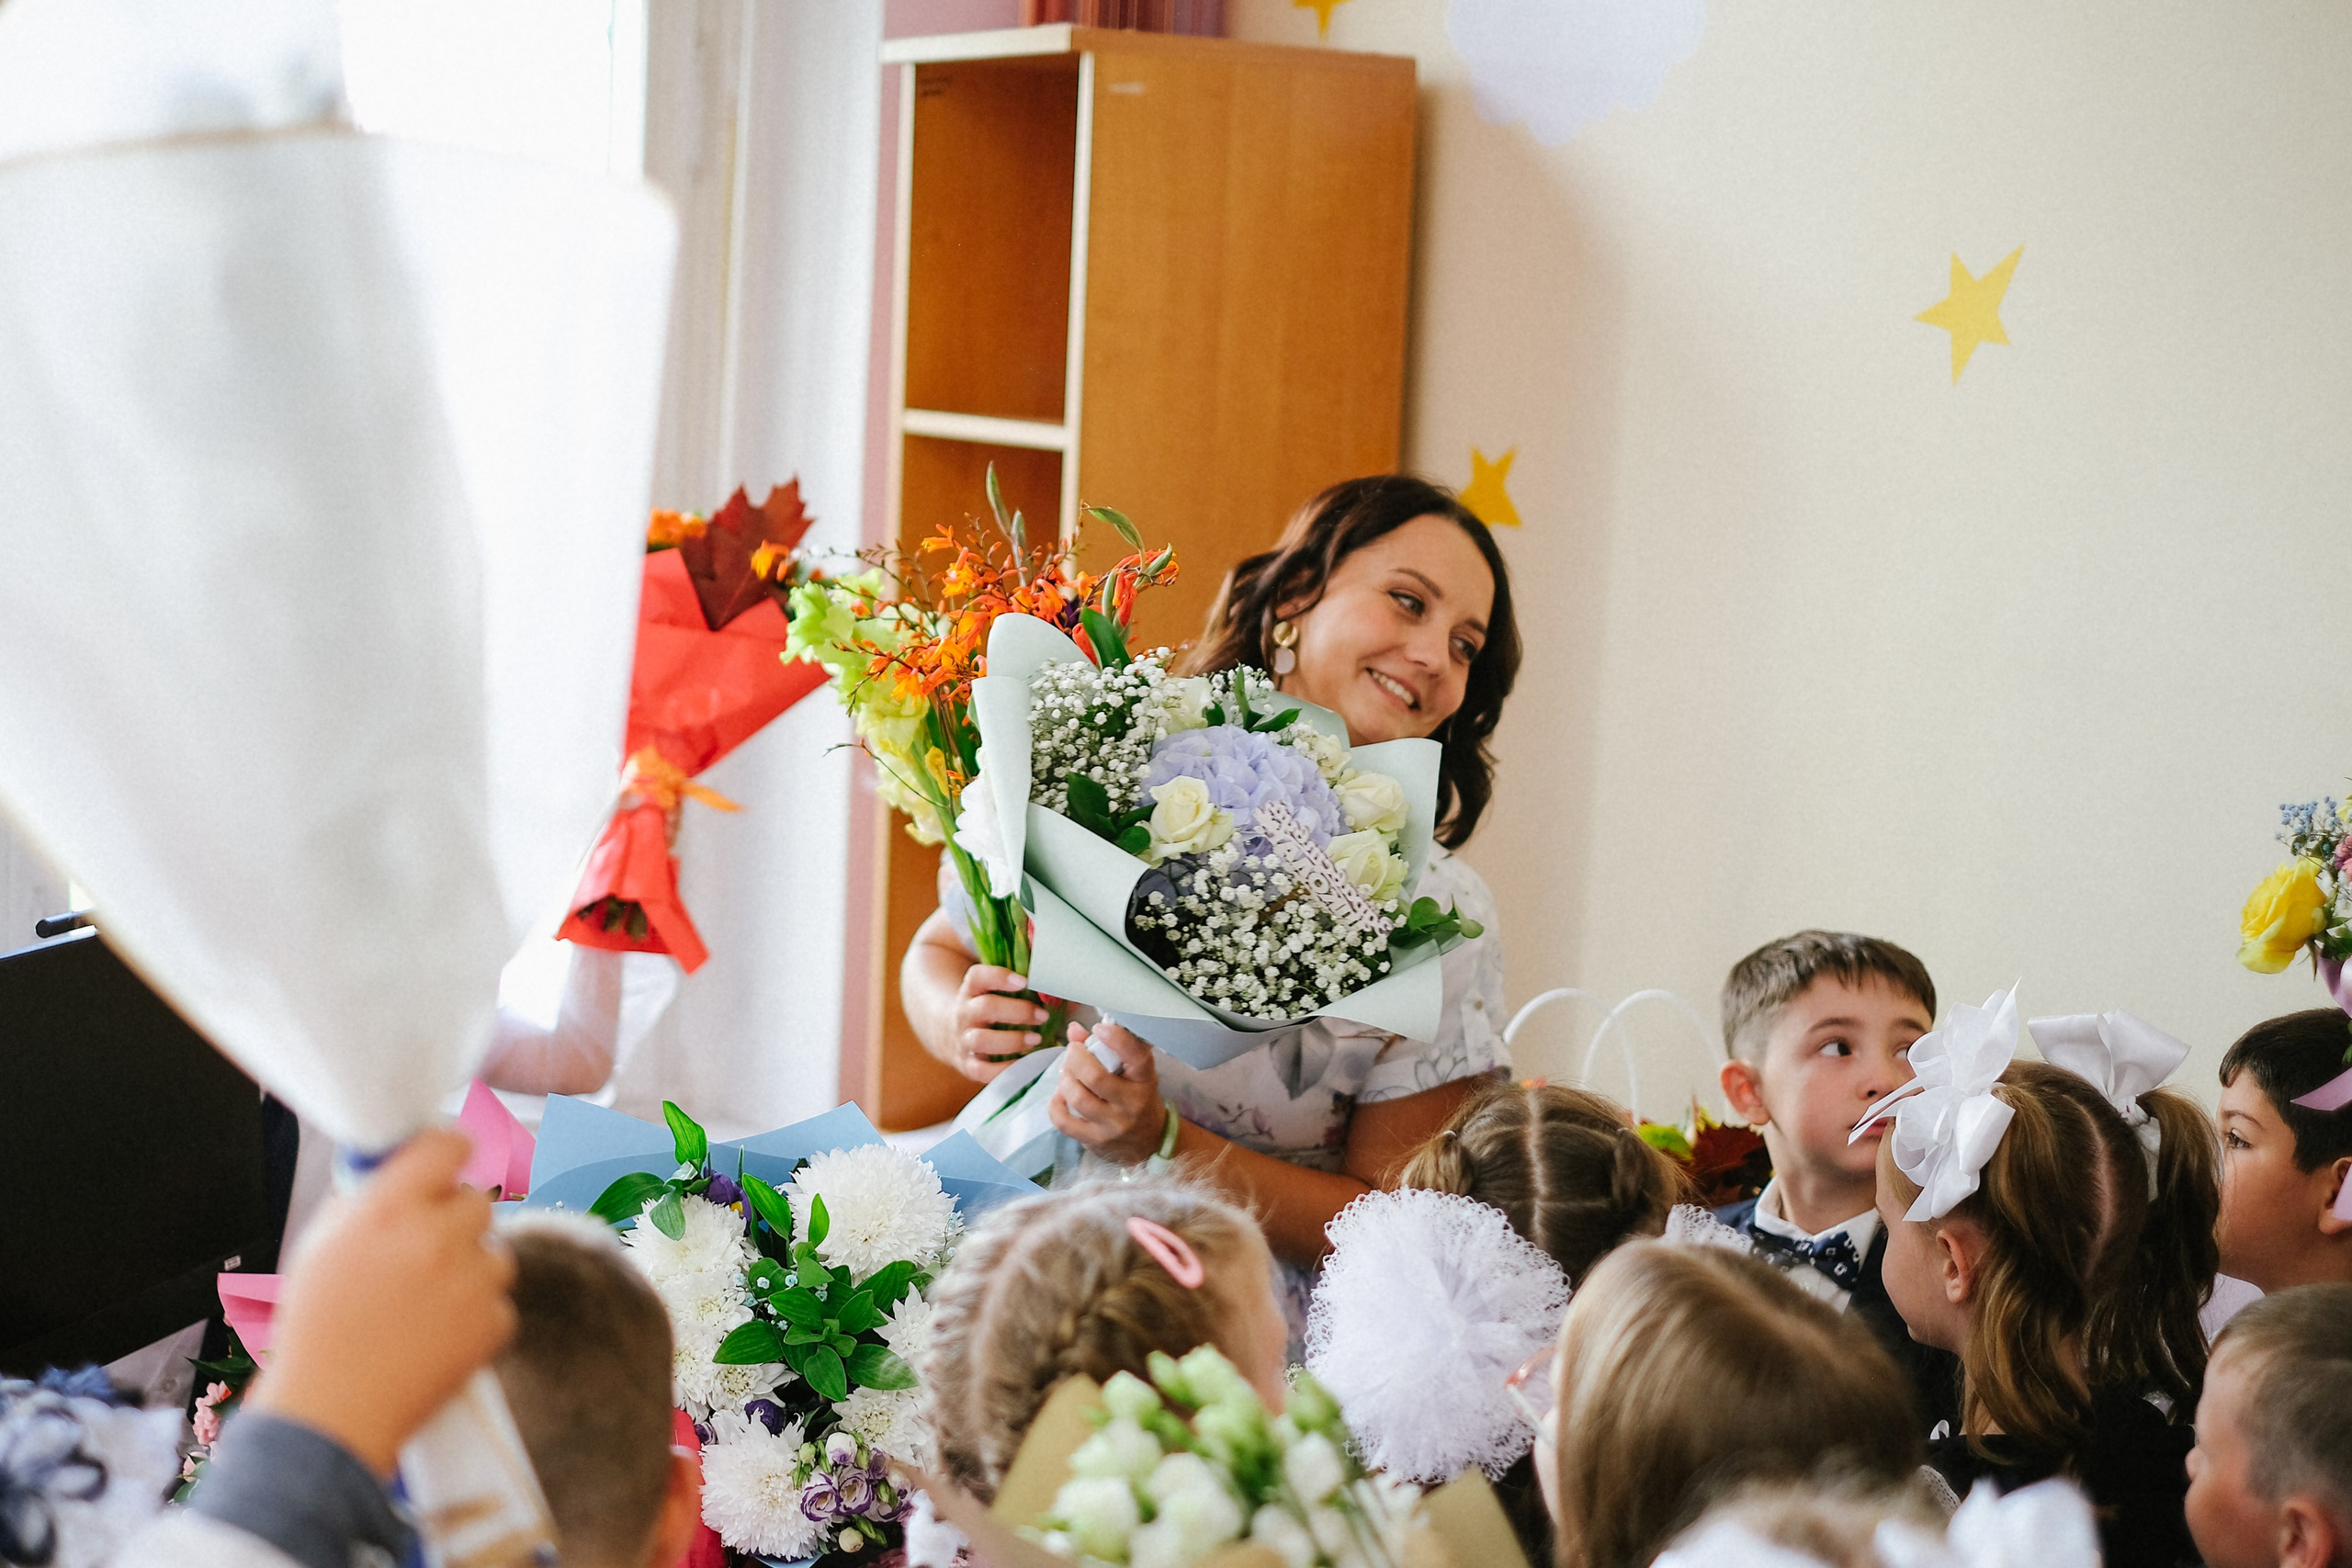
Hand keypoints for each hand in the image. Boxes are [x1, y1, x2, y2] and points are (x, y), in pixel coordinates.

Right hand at [247, 1128, 517, 1477]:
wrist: (331, 1413)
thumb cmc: (318, 1331)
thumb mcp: (321, 1243)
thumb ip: (368, 1196)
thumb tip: (399, 1165)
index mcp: (388, 1210)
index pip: (447, 1145)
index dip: (448, 1153)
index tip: (446, 1164)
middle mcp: (435, 1237)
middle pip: (477, 1199)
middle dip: (453, 1221)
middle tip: (423, 1251)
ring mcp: (470, 1281)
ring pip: (495, 1250)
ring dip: (470, 1267)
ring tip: (424, 1302)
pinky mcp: (493, 1322)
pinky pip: (498, 1300)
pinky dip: (476, 1315)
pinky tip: (435, 1334)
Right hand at [946, 965, 1049, 1082]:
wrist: (954, 1034)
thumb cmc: (988, 1009)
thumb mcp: (993, 991)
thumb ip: (1020, 987)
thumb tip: (1057, 992)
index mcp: (971, 990)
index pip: (978, 976)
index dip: (1000, 977)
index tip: (1025, 982)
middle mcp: (964, 1013)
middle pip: (985, 1008)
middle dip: (1018, 1011)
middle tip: (1043, 1016)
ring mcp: (964, 1040)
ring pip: (981, 1040)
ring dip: (1013, 1040)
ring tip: (1036, 1039)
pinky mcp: (967, 1065)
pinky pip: (982, 1070)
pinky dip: (1005, 1068)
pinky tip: (1025, 1062)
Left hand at [1048, 1021, 1167, 1164]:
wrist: (1150, 1140)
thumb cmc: (1138, 1096)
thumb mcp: (1132, 1071)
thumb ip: (1105, 1047)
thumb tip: (1073, 1029)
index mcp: (1145, 1079)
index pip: (1136, 1056)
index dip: (1116, 1038)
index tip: (1099, 1028)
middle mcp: (1132, 1104)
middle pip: (1095, 1077)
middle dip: (1076, 1058)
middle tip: (1073, 1051)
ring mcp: (1113, 1125)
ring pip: (1077, 1097)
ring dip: (1065, 1079)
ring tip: (1066, 1073)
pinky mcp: (1095, 1141)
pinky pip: (1063, 1122)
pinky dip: (1055, 1104)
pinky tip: (1060, 1096)